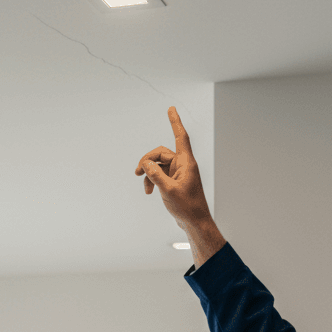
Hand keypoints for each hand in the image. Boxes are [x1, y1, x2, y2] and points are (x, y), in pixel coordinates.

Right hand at [136, 108, 224, 265]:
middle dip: (148, 160)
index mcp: (186, 163)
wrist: (195, 223)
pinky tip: (149, 192)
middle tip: (137, 172)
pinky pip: (160, 175)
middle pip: (161, 153)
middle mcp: (183, 165)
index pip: (180, 136)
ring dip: (149, 174)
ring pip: (159, 165)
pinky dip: (153, 181)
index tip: (171, 108)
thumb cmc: (187, 207)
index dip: (175, 122)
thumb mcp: (168, 190)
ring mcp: (179, 173)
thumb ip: (155, 175)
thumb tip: (145, 163)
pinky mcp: (175, 181)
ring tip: (144, 187)